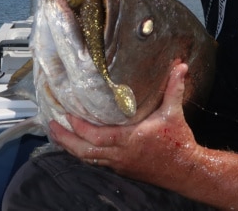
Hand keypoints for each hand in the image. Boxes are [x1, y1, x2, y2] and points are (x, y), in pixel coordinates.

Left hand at [48, 61, 200, 186]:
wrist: (185, 170)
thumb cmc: (178, 142)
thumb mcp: (174, 112)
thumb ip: (174, 88)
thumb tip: (181, 66)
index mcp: (130, 139)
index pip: (97, 136)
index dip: (79, 127)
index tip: (67, 115)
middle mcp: (120, 154)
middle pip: (84, 151)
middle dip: (65, 140)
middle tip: (51, 127)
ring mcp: (119, 164)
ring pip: (88, 159)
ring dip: (71, 148)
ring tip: (57, 135)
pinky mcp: (122, 169)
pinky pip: (97, 163)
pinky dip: (84, 154)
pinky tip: (77, 146)